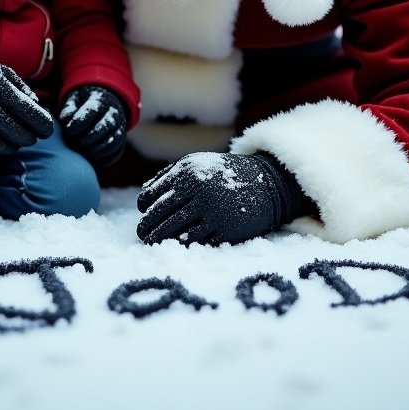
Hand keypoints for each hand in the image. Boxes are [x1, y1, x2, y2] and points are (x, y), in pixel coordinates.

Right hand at [0, 44, 53, 157]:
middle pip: (18, 133)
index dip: (44, 126)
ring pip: (1, 145)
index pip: (31, 114)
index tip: (47, 130)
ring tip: (16, 142)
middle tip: (32, 137)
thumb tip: (39, 109)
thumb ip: (21, 88)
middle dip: (30, 138)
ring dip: (13, 147)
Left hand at [59, 86, 127, 165]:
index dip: (80, 122)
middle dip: (90, 137)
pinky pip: (117, 151)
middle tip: (78, 144)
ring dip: (99, 149)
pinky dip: (105, 158)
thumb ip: (68, 110)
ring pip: (115, 139)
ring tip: (85, 153)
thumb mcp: (73, 101)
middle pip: (107, 124)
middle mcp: (113, 111)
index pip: (93, 110)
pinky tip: (92, 159)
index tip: (68, 131)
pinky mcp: (121, 139)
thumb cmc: (81, 105)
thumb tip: (66, 122)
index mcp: (100, 99)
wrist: (101, 105)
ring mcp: (120, 125)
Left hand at [136, 151, 307, 246]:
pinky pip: (197, 242)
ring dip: (160, 240)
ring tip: (153, 243)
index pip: (152, 195)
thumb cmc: (223, 173)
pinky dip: (184, 245)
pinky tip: (179, 245)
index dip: (144, 207)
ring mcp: (212, 211)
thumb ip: (169, 175)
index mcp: (186, 172)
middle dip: (147, 228)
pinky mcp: (225, 230)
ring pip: (175, 233)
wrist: (265, 184)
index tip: (144, 213)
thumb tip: (145, 198)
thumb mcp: (197, 164)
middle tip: (143, 235)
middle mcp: (197, 191)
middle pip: (159, 216)